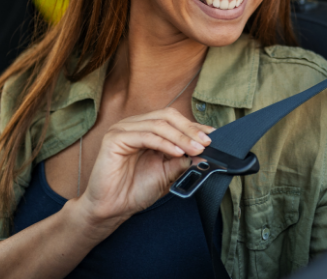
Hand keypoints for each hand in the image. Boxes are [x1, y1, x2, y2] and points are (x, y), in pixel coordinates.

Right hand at [73, 108, 213, 234]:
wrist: (112, 209)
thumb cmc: (135, 190)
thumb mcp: (168, 174)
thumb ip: (183, 161)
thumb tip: (205, 152)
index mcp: (147, 129)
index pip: (174, 119)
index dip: (195, 126)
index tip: (214, 137)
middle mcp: (135, 125)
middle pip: (168, 116)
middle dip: (190, 129)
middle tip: (206, 143)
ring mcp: (123, 129)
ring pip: (159, 125)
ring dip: (181, 137)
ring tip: (196, 149)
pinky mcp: (114, 138)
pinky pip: (145, 135)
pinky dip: (164, 143)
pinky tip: (177, 152)